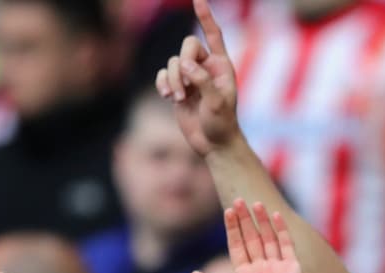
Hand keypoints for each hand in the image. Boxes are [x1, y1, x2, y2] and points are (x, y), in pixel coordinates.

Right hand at [155, 0, 242, 157]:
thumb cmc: (222, 124)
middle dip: (182, 64)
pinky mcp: (177, 88)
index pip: (213, 35)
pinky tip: (167, 97)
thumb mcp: (217, 103)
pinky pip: (163, 75)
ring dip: (172, 80)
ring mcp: (191, 77)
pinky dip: (162, 83)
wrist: (213, 144)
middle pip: (187, 46)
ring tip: (177, 99)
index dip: (206, 16)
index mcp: (222, 66)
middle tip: (184, 88)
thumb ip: (203, 81)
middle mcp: (206, 67)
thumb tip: (185, 65)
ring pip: (173, 62)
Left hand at [193, 199, 307, 272]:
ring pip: (268, 238)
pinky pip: (286, 244)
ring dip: (262, 220)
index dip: (233, 229)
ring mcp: (277, 268)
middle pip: (252, 238)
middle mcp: (261, 269)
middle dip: (245, 220)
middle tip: (239, 200)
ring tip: (255, 203)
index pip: (238, 246)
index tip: (228, 211)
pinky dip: (281, 230)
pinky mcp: (292, 268)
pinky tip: (274, 215)